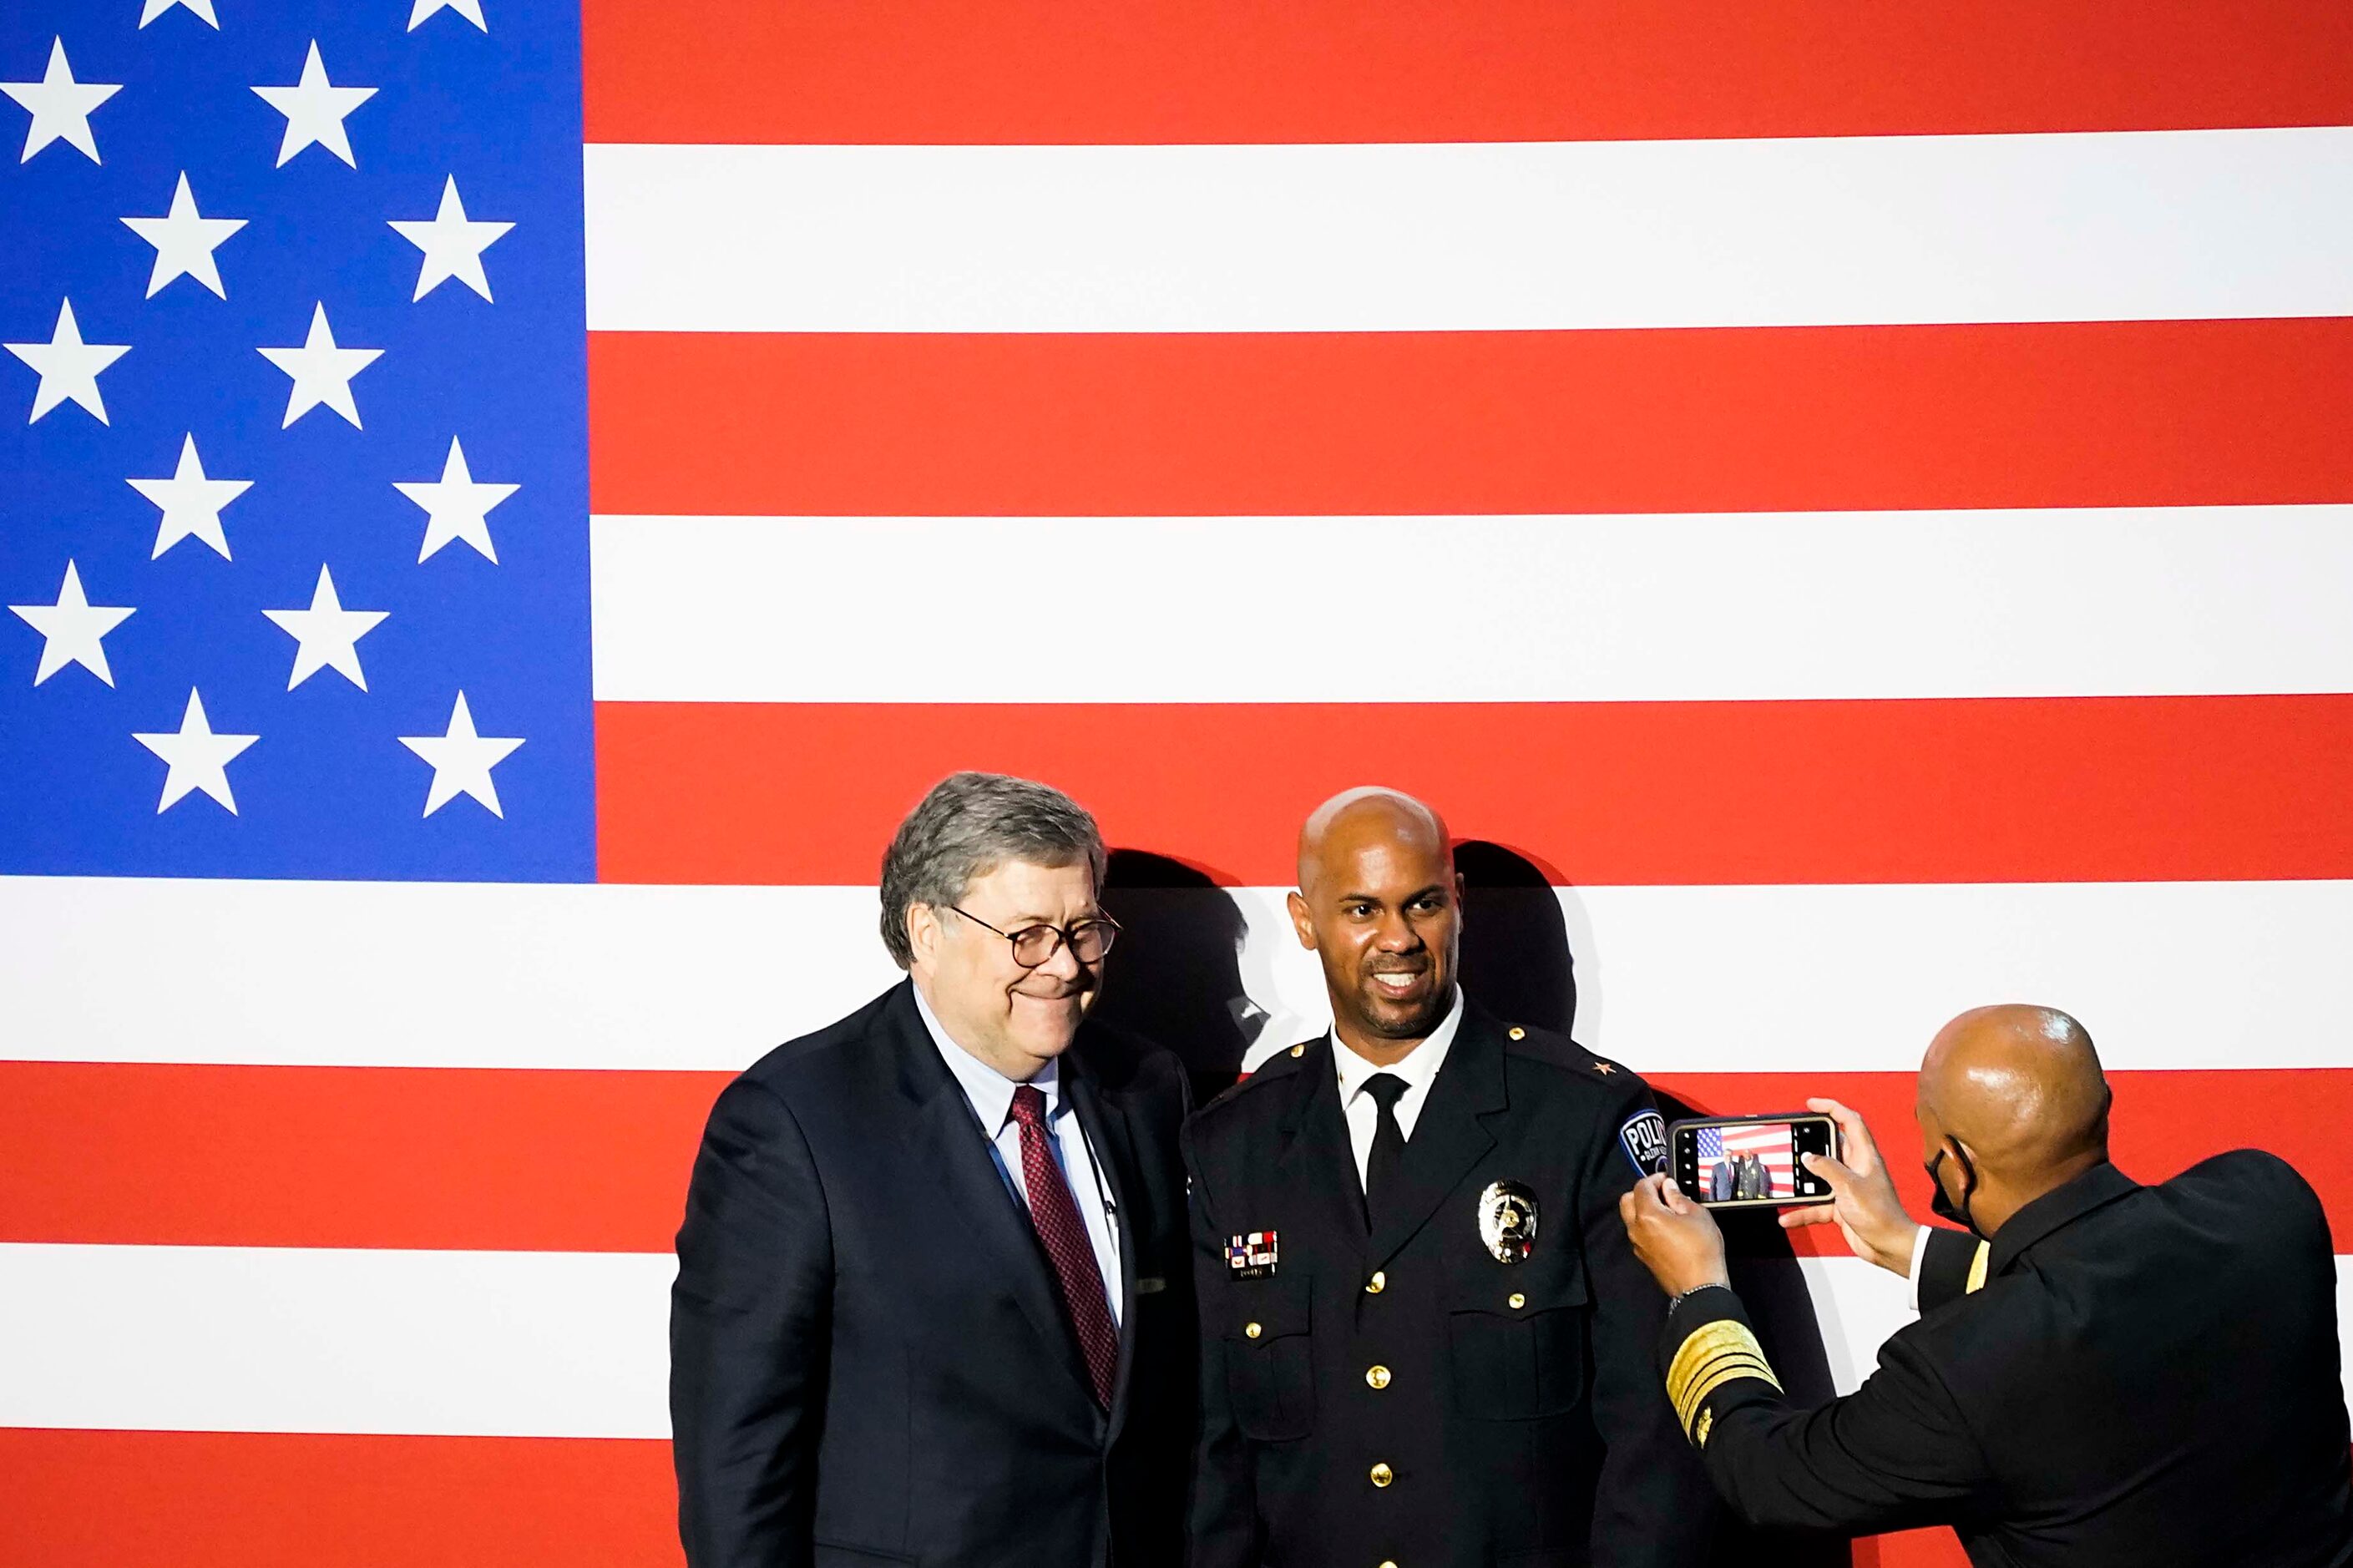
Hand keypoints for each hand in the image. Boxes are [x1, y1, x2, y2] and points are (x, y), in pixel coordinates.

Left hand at [1618, 1173, 1729, 1297]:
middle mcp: (1637, 1229)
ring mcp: (1638, 1244)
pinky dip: (1647, 1225)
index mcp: (1647, 1215)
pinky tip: (1667, 1227)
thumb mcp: (1698, 1215)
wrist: (1700, 1287)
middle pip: (1628, 1200)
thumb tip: (1670, 1188)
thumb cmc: (1701, 1253)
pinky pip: (1639, 1234)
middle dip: (1642, 1192)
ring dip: (1643, 1209)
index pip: (1641, 1186)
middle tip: (1663, 1192)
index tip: (1666, 1178)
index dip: (1654, 1178)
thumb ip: (1679, 1197)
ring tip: (1668, 1210)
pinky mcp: (1644, 1257)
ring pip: (1631, 1218)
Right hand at [1779, 1097, 1920, 1274]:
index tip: (1811, 1104)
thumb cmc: (1880, 1215)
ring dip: (1803, 1182)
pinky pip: (1817, 1205)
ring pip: (1820, 1177)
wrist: (1890, 1247)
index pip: (1850, 1121)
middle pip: (1831, 1147)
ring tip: (1785, 1180)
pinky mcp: (1841, 1207)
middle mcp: (1856, 1169)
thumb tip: (1808, 1157)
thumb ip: (1826, 1169)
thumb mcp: (1849, 1187)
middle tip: (1792, 1140)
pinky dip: (1803, 1211)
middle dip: (1811, 1144)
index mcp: (1864, 1156)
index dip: (1832, 1108)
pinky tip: (1788, 1217)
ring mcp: (1848, 1188)